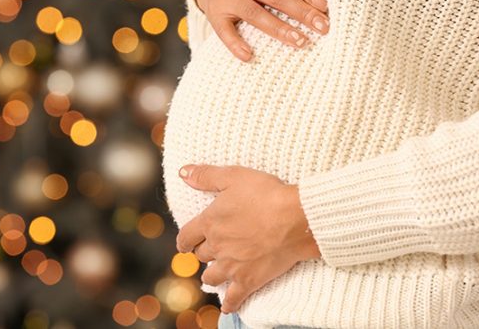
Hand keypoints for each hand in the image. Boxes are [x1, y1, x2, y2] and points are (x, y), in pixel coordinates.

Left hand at [175, 164, 320, 313]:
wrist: (296, 218)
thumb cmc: (267, 194)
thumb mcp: (234, 176)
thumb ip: (206, 175)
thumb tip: (183, 172)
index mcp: (210, 222)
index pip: (186, 236)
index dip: (184, 240)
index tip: (185, 244)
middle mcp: (217, 246)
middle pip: (201, 255)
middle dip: (203, 253)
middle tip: (210, 251)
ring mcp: (232, 266)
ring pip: (211, 277)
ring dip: (212, 275)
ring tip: (216, 274)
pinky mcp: (249, 280)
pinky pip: (233, 298)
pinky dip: (229, 304)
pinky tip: (228, 307)